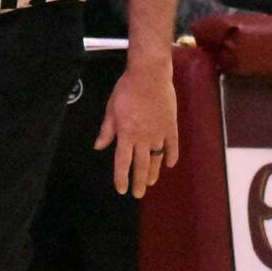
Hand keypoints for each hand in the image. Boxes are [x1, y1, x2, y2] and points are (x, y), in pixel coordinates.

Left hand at [94, 58, 178, 197]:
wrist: (149, 76)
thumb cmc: (127, 90)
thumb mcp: (111, 109)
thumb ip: (107, 130)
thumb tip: (99, 146)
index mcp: (126, 134)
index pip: (122, 163)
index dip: (121, 178)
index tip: (122, 189)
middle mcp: (143, 139)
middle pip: (141, 166)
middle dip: (139, 182)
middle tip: (138, 194)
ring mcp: (159, 134)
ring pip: (156, 159)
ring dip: (153, 173)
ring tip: (151, 182)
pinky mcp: (171, 127)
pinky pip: (172, 147)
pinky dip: (171, 157)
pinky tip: (169, 164)